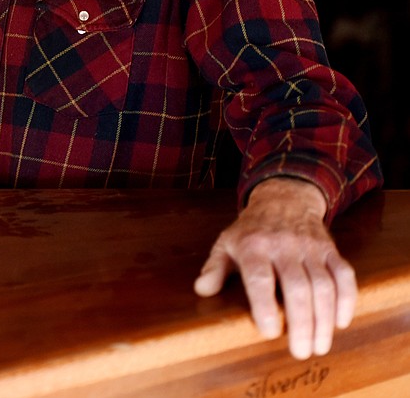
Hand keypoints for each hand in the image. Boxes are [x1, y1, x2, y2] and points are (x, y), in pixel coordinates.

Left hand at [194, 177, 355, 358]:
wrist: (283, 198)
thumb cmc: (250, 230)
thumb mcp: (226, 243)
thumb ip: (215, 268)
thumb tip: (202, 290)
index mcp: (253, 245)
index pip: (260, 278)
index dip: (265, 307)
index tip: (269, 333)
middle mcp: (284, 245)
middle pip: (297, 288)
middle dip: (301, 324)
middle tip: (300, 352)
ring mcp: (310, 247)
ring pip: (323, 286)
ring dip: (324, 320)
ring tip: (320, 346)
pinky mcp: (331, 250)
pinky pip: (344, 276)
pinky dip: (347, 300)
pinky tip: (341, 323)